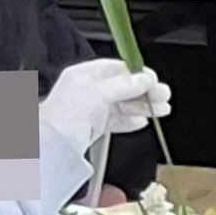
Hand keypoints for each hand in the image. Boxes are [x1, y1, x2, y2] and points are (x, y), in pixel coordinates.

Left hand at [39, 59, 169, 147]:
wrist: (51, 145)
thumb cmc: (65, 114)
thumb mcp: (100, 92)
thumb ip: (125, 85)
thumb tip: (145, 78)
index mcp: (84, 75)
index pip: (116, 69)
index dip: (137, 74)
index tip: (154, 80)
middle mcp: (86, 90)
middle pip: (122, 87)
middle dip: (145, 91)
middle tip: (163, 95)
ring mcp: (89, 109)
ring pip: (121, 105)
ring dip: (143, 107)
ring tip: (162, 110)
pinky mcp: (91, 127)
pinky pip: (115, 121)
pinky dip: (129, 121)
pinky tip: (142, 122)